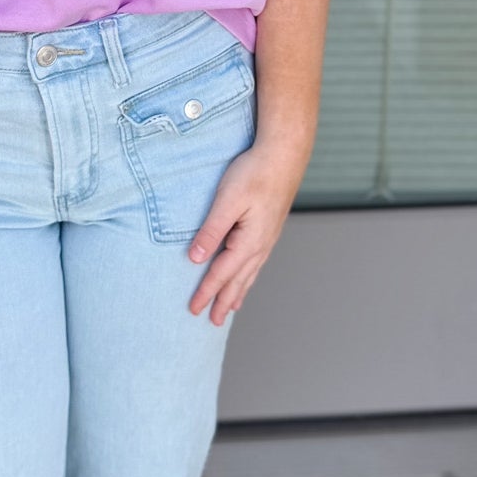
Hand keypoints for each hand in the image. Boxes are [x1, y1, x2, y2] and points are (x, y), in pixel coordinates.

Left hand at [185, 143, 307, 325]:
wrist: (284, 155)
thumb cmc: (254, 173)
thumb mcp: (227, 201)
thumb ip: (211, 230)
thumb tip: (196, 259)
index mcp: (249, 242)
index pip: (221, 274)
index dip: (206, 293)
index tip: (193, 309)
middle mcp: (261, 245)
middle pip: (239, 280)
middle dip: (224, 301)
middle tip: (212, 322)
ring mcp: (268, 238)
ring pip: (250, 273)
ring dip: (238, 292)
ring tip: (230, 308)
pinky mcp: (269, 228)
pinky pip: (257, 261)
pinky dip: (248, 276)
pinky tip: (247, 275)